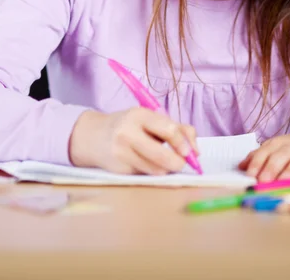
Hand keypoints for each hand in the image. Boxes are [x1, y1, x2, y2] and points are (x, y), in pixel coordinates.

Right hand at [69, 108, 198, 174]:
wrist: (94, 137)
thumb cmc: (130, 125)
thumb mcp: (150, 118)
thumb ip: (176, 128)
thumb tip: (196, 151)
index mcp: (140, 115)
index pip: (168, 130)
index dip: (183, 143)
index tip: (191, 152)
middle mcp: (128, 133)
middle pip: (162, 155)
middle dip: (178, 163)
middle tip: (183, 163)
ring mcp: (121, 153)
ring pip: (156, 170)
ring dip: (167, 169)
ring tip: (165, 162)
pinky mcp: (119, 170)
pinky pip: (145, 175)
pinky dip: (153, 172)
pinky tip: (147, 164)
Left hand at [238, 123, 289, 181]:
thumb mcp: (283, 146)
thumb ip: (263, 155)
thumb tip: (241, 166)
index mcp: (284, 143)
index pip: (267, 150)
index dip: (257, 162)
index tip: (248, 175)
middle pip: (283, 154)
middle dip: (271, 167)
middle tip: (263, 181)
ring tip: (284, 181)